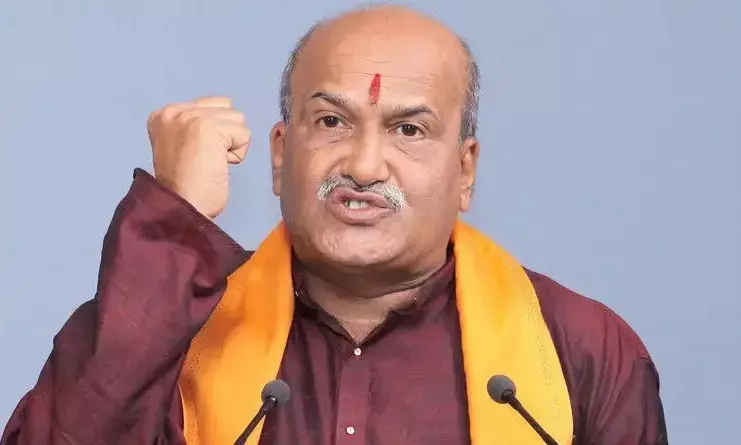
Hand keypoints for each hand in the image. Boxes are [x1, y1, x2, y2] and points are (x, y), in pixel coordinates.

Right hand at [147, 96, 250, 218]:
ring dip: (232, 144)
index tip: (196, 155)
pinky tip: (218, 166)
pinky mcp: (209, 127)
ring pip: (237, 120)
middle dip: (224, 135)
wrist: (181, 208)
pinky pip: (244, 135)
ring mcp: (190, 117)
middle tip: (205, 159)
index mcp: (163, 114)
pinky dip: (237, 154)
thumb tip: (226, 120)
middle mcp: (174, 111)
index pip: (211, 105)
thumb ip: (196, 128)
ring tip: (212, 162)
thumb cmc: (185, 186)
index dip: (214, 133)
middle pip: (226, 109)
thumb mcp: (182, 146)